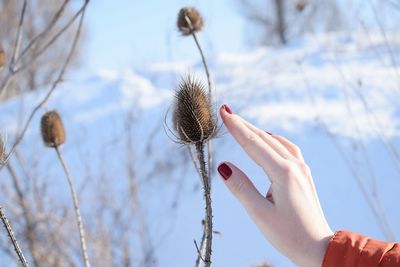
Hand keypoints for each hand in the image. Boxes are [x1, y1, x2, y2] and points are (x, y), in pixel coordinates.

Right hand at [217, 104, 332, 266]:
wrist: (319, 248)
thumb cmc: (289, 235)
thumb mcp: (260, 214)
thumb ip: (241, 188)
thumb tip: (224, 166)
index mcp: (283, 173)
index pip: (253, 144)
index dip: (236, 127)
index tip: (224, 111)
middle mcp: (294, 166)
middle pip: (264, 139)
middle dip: (244, 125)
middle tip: (227, 112)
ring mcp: (301, 169)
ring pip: (276, 142)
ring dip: (258, 131)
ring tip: (242, 124)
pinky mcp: (303, 175)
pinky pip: (287, 149)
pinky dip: (273, 140)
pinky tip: (268, 140)